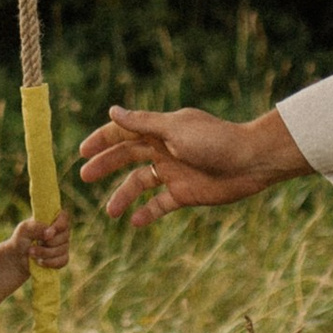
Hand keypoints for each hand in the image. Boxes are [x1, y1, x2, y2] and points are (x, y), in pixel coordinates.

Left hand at [11, 211, 72, 275]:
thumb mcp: (24, 229)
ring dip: (45, 253)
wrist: (17, 260)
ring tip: (31, 253)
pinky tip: (39, 262)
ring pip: (62, 249)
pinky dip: (50, 262)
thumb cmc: (21, 240)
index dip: (60, 225)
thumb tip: (49, 233)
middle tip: (33, 244)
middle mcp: (59, 232)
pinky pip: (63, 260)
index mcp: (51, 220)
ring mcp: (62, 245)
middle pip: (65, 235)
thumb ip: (37, 227)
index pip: (64, 216)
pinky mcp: (62, 259)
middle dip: (48, 242)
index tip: (48, 233)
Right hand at [76, 103, 309, 226]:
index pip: (123, 132)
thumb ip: (143, 123)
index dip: (102, 140)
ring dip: (123, 196)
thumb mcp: (175, 130)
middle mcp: (164, 149)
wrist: (251, 162)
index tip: (82, 152)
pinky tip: (135, 222)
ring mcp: (174, 172)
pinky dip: (148, 213)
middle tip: (84, 177)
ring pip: (140, 183)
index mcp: (160, 130)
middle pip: (127, 157)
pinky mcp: (185, 193)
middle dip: (105, 166)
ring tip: (110, 212)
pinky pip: (160, 204)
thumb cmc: (215, 141)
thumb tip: (113, 111)